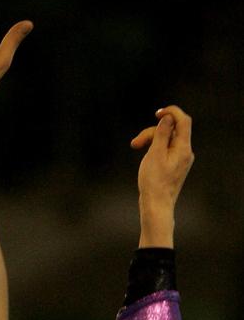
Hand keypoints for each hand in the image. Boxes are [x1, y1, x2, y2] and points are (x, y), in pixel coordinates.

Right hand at [130, 105, 193, 247]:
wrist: (156, 206)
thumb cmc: (154, 183)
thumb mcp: (155, 154)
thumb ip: (162, 134)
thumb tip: (168, 118)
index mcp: (183, 148)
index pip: (183, 121)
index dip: (171, 112)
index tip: (156, 114)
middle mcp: (185, 153)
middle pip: (171, 131)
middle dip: (152, 132)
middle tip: (135, 143)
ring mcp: (180, 160)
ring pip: (166, 140)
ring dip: (150, 140)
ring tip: (134, 147)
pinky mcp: (173, 166)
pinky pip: (165, 150)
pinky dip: (154, 148)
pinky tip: (144, 155)